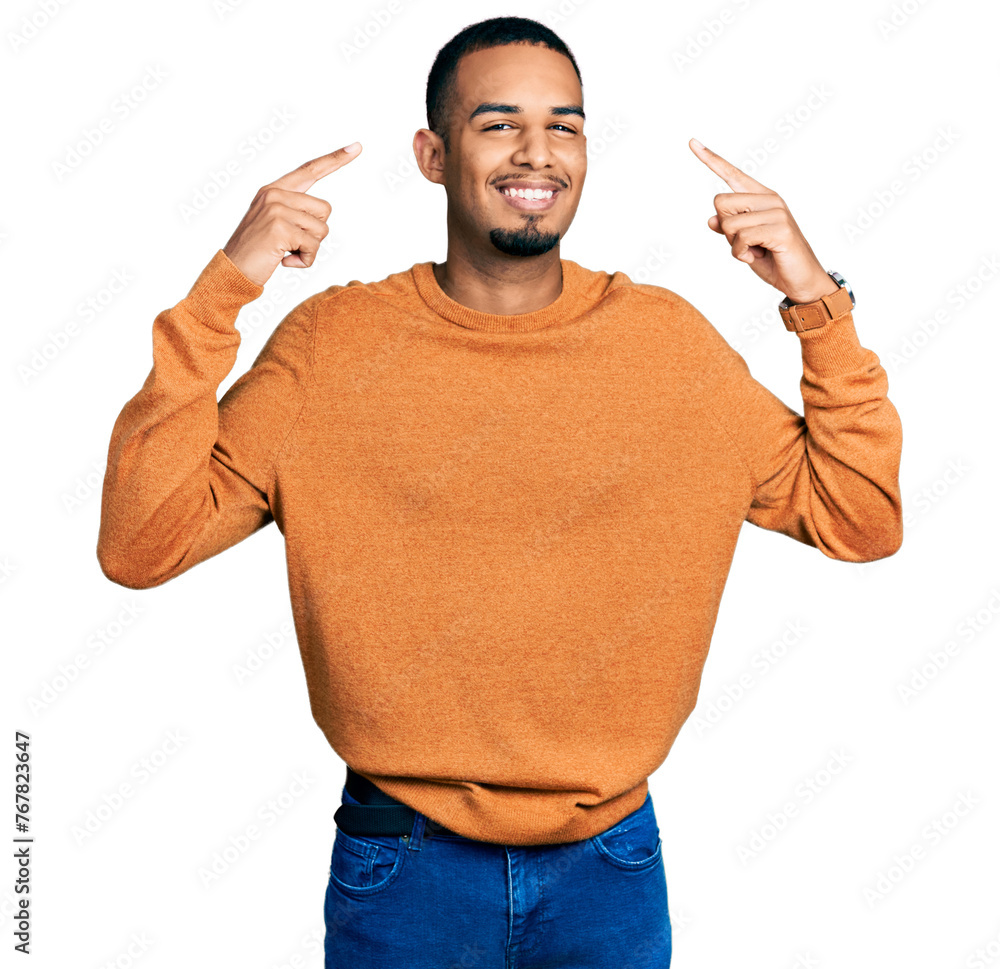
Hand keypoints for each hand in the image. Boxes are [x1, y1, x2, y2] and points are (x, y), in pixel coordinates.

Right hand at [222, 143, 361, 286]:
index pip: (309, 170)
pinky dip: (305, 260)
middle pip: (325, 209)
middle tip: (291, 243)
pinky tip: (284, 261)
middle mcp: (274, 194)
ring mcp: (276, 209)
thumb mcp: (273, 224)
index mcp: (273, 190)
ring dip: (310, 249)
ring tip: (286, 252)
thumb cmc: (256, 252)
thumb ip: (294, 212)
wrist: (232, 271)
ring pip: (322, 230)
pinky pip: (313, 247)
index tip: (356, 147)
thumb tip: (320, 217)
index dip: (335, 159)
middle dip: (315, 233)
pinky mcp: (280, 228)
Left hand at [688, 138, 837, 303]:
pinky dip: (742, 255)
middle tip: (747, 243)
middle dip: (726, 230)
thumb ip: (729, 229)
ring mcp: (776, 212)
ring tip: (755, 251)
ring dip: (735, 246)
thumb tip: (711, 220)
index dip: (711, 159)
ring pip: (729, 224)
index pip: (732, 174)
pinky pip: (741, 239)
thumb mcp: (744, 244)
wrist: (799, 279)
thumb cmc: (772, 259)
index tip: (691, 142)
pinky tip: (758, 256)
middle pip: (720, 203)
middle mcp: (769, 199)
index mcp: (760, 197)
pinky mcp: (780, 229)